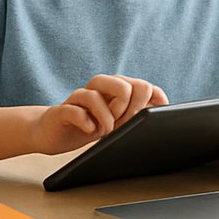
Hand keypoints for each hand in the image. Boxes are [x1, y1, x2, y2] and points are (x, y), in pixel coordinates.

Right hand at [31, 74, 167, 154]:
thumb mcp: (120, 120)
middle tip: (121, 127)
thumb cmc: (91, 126)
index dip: (147, 107)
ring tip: (104, 131)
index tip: (141, 123)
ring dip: (107, 120)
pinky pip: (76, 112)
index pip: (144, 87)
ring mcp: (79, 96)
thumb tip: (164, 107)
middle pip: (125, 86)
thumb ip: (139, 110)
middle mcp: (99, 86)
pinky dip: (86, 124)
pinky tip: (89, 130)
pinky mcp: (62, 110)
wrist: (54, 132)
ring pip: (97, 95)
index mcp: (116, 86)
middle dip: (128, 113)